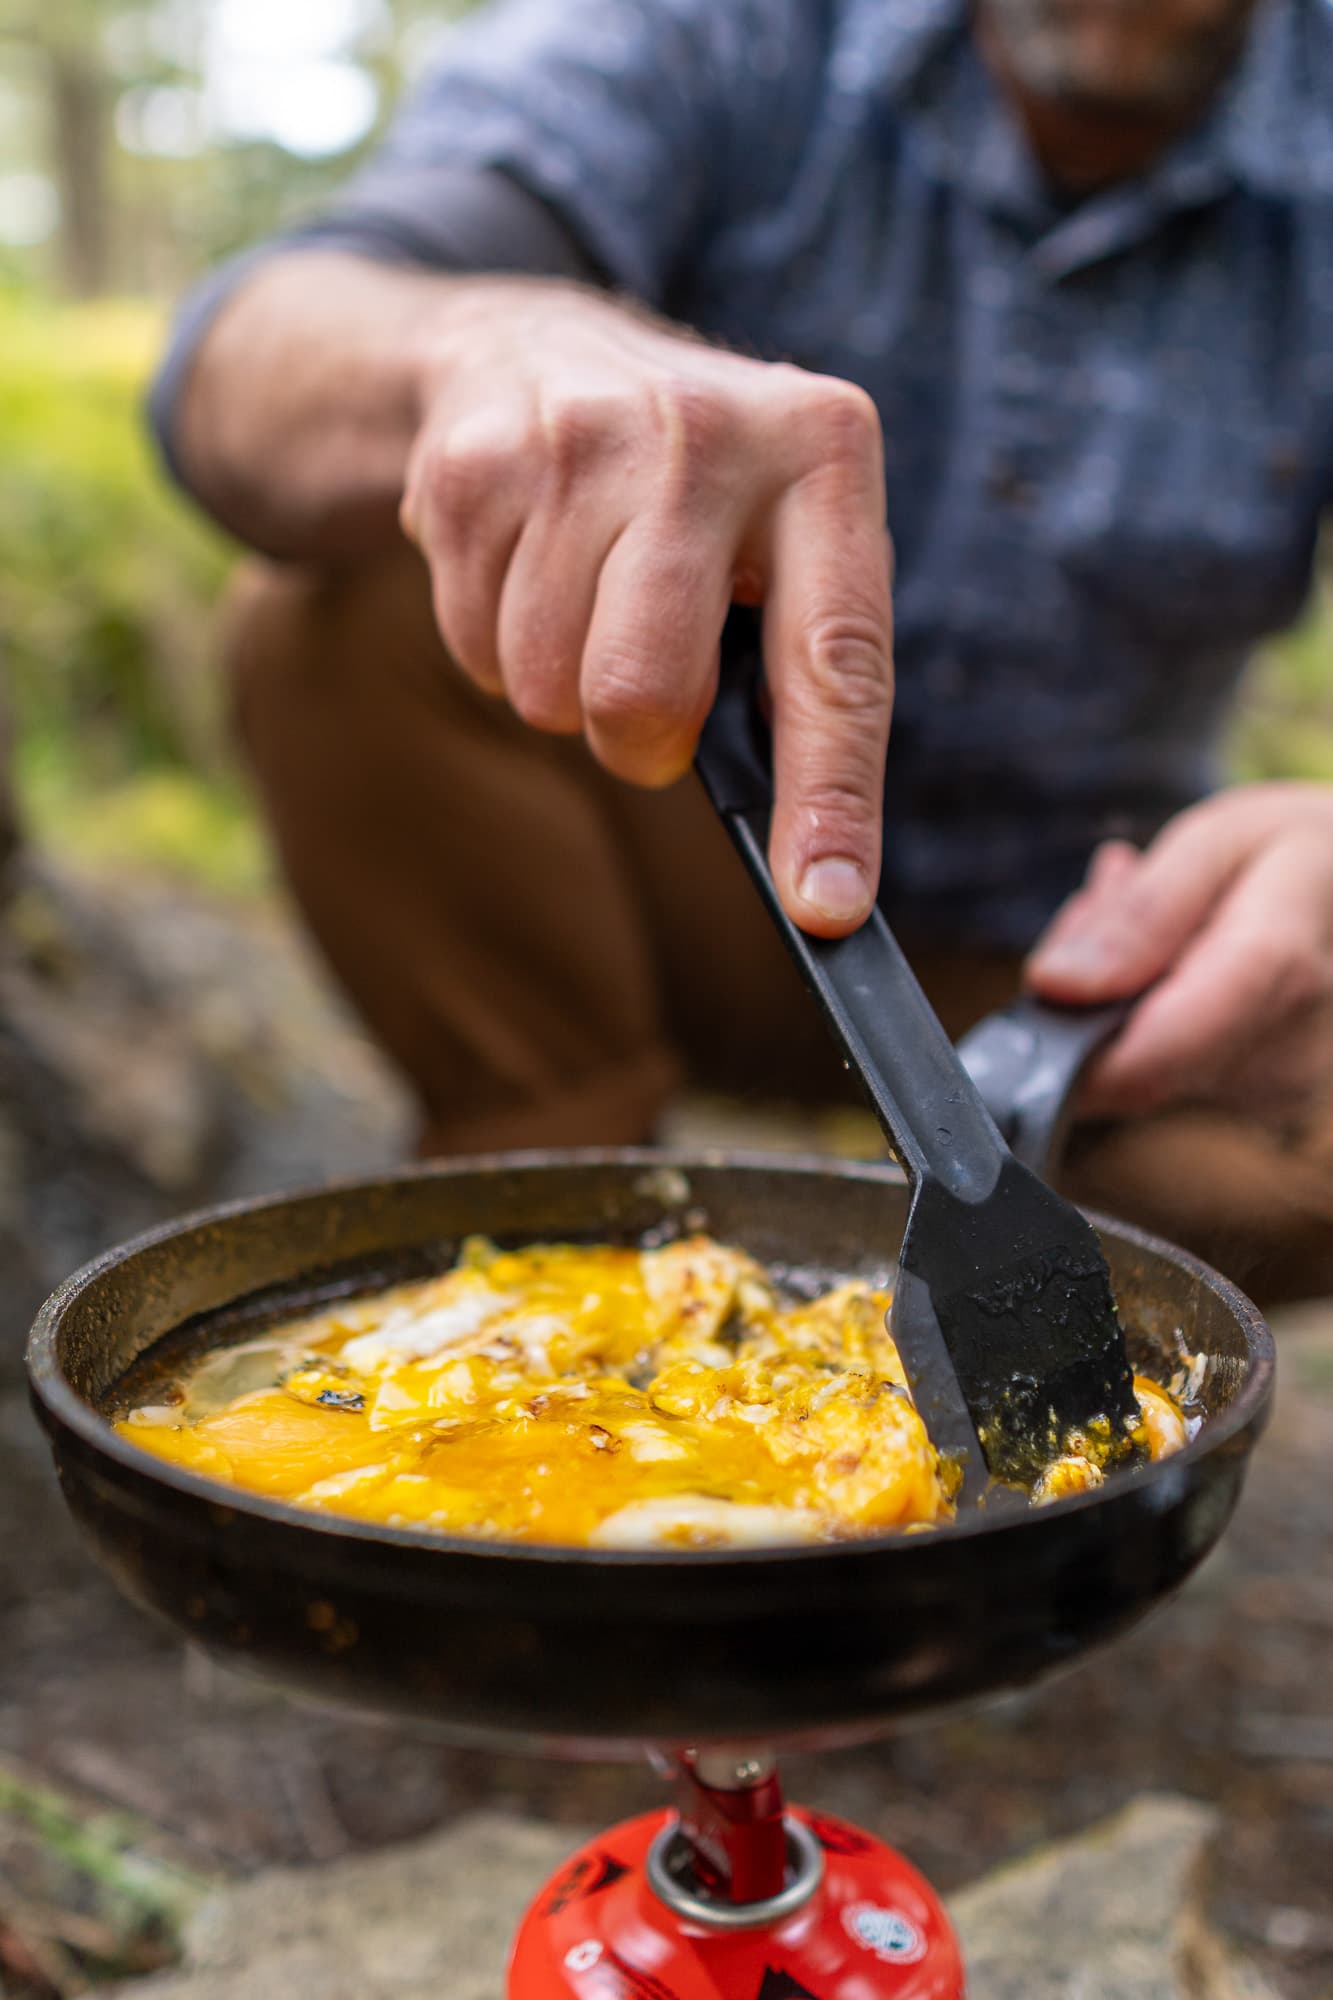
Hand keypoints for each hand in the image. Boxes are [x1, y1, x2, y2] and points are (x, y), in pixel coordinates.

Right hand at [400, 282, 893, 934]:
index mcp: (822, 451)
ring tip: (584, 604)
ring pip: (545, 685)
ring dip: (560, 688)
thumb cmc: (697, 495)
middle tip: (647, 702)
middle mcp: (705, 432)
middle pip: (643, 691)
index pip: (834, 660)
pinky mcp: (471, 463)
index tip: (822, 905)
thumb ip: (803, 667)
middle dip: (637, 741)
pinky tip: (524, 570)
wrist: (531, 348)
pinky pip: (474, 647)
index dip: (827, 798)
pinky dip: (496, 645)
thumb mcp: (784, 536)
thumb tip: (816, 879)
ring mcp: (576, 437)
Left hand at [1024, 783, 1332, 1125]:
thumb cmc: (1302, 853)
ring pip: (1138, 1067)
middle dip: (1090, 990)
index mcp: (1278, 971)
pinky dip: (1147, 1015)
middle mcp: (1287, 1052)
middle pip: (1128, 1061)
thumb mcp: (1222, 840)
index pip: (1147, 1056)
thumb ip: (1140, 913)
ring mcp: (1279, 1087)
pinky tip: (1179, 959)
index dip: (1067, 1048)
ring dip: (1116, 997)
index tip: (1039, 990)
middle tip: (1108, 900)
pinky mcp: (1266, 1100)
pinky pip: (1166, 1069)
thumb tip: (1055, 985)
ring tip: (1157, 921)